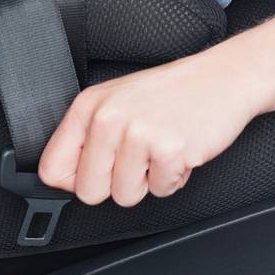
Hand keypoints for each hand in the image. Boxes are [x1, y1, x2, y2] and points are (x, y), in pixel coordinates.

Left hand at [38, 49, 257, 206]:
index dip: (75, 180)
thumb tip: (63, 179)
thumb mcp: (118, 102)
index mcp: (89, 105)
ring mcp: (138, 133)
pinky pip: (161, 191)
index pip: (52, 168)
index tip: (97, 171)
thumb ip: (88, 137)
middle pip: (88, 192)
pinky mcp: (168, 149)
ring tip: (161, 148)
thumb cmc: (171, 93)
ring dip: (149, 181)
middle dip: (117, 184)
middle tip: (139, 156)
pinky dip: (175, 177)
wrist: (222, 77)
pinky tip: (180, 148)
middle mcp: (108, 117)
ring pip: (125, 197)